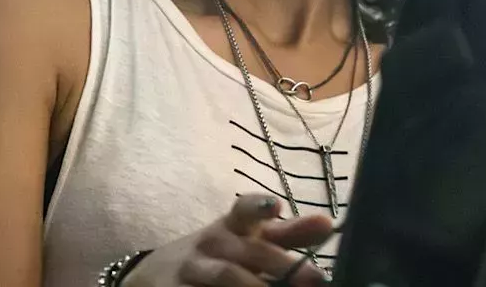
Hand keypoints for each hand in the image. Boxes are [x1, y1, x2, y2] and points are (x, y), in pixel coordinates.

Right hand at [121, 194, 333, 286]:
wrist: (156, 275)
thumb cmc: (220, 253)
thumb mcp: (250, 239)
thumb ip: (289, 234)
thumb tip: (329, 225)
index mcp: (231, 226)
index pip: (244, 209)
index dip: (258, 206)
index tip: (276, 207)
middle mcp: (210, 245)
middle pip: (244, 252)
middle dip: (279, 264)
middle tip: (314, 278)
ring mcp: (190, 271)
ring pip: (223, 276)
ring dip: (253, 286)